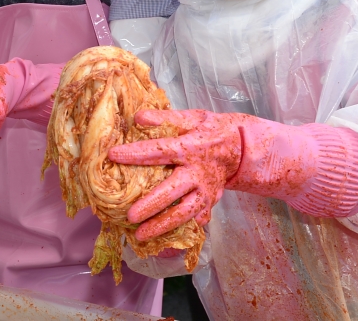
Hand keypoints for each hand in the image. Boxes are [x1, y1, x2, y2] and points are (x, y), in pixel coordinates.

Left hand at [109, 109, 243, 240]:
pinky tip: (163, 241)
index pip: (160, 151)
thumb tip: (139, 118)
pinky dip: (181, 231)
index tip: (113, 155)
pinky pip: (196, 220)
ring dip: (163, 225)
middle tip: (130, 216)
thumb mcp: (193, 117)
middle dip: (152, 205)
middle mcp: (199, 173)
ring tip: (141, 235)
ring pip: (185, 213)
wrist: (243, 148)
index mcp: (191, 148)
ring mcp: (206, 191)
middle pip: (173, 191)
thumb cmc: (212, 131)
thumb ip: (166, 118)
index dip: (136, 153)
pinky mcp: (211, 203)